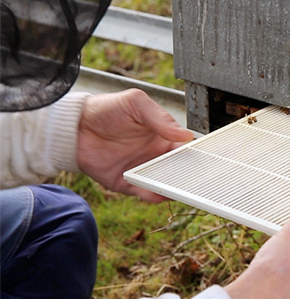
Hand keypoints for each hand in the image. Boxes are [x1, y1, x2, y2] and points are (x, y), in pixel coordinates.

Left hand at [76, 88, 192, 201]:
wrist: (73, 125)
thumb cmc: (106, 109)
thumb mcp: (136, 103)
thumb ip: (161, 118)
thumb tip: (186, 134)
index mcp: (163, 137)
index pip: (185, 149)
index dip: (196, 155)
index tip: (206, 161)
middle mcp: (155, 156)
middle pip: (178, 170)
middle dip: (188, 176)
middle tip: (197, 180)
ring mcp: (141, 170)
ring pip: (164, 184)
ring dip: (172, 187)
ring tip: (179, 189)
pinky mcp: (125, 183)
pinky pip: (143, 192)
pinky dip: (153, 195)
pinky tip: (158, 193)